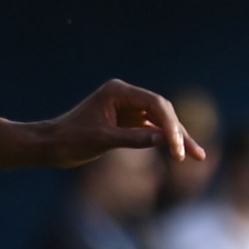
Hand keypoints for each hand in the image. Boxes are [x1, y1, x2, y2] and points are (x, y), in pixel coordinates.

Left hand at [39, 80, 204, 168]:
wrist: (50, 145)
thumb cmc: (70, 140)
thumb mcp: (102, 141)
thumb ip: (134, 139)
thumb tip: (164, 140)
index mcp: (118, 91)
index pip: (154, 104)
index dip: (170, 126)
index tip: (176, 147)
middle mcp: (125, 95)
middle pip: (162, 111)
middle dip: (178, 132)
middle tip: (191, 155)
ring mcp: (127, 107)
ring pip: (160, 121)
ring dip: (177, 138)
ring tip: (198, 156)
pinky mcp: (127, 121)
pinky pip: (151, 130)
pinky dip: (164, 141)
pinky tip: (180, 152)